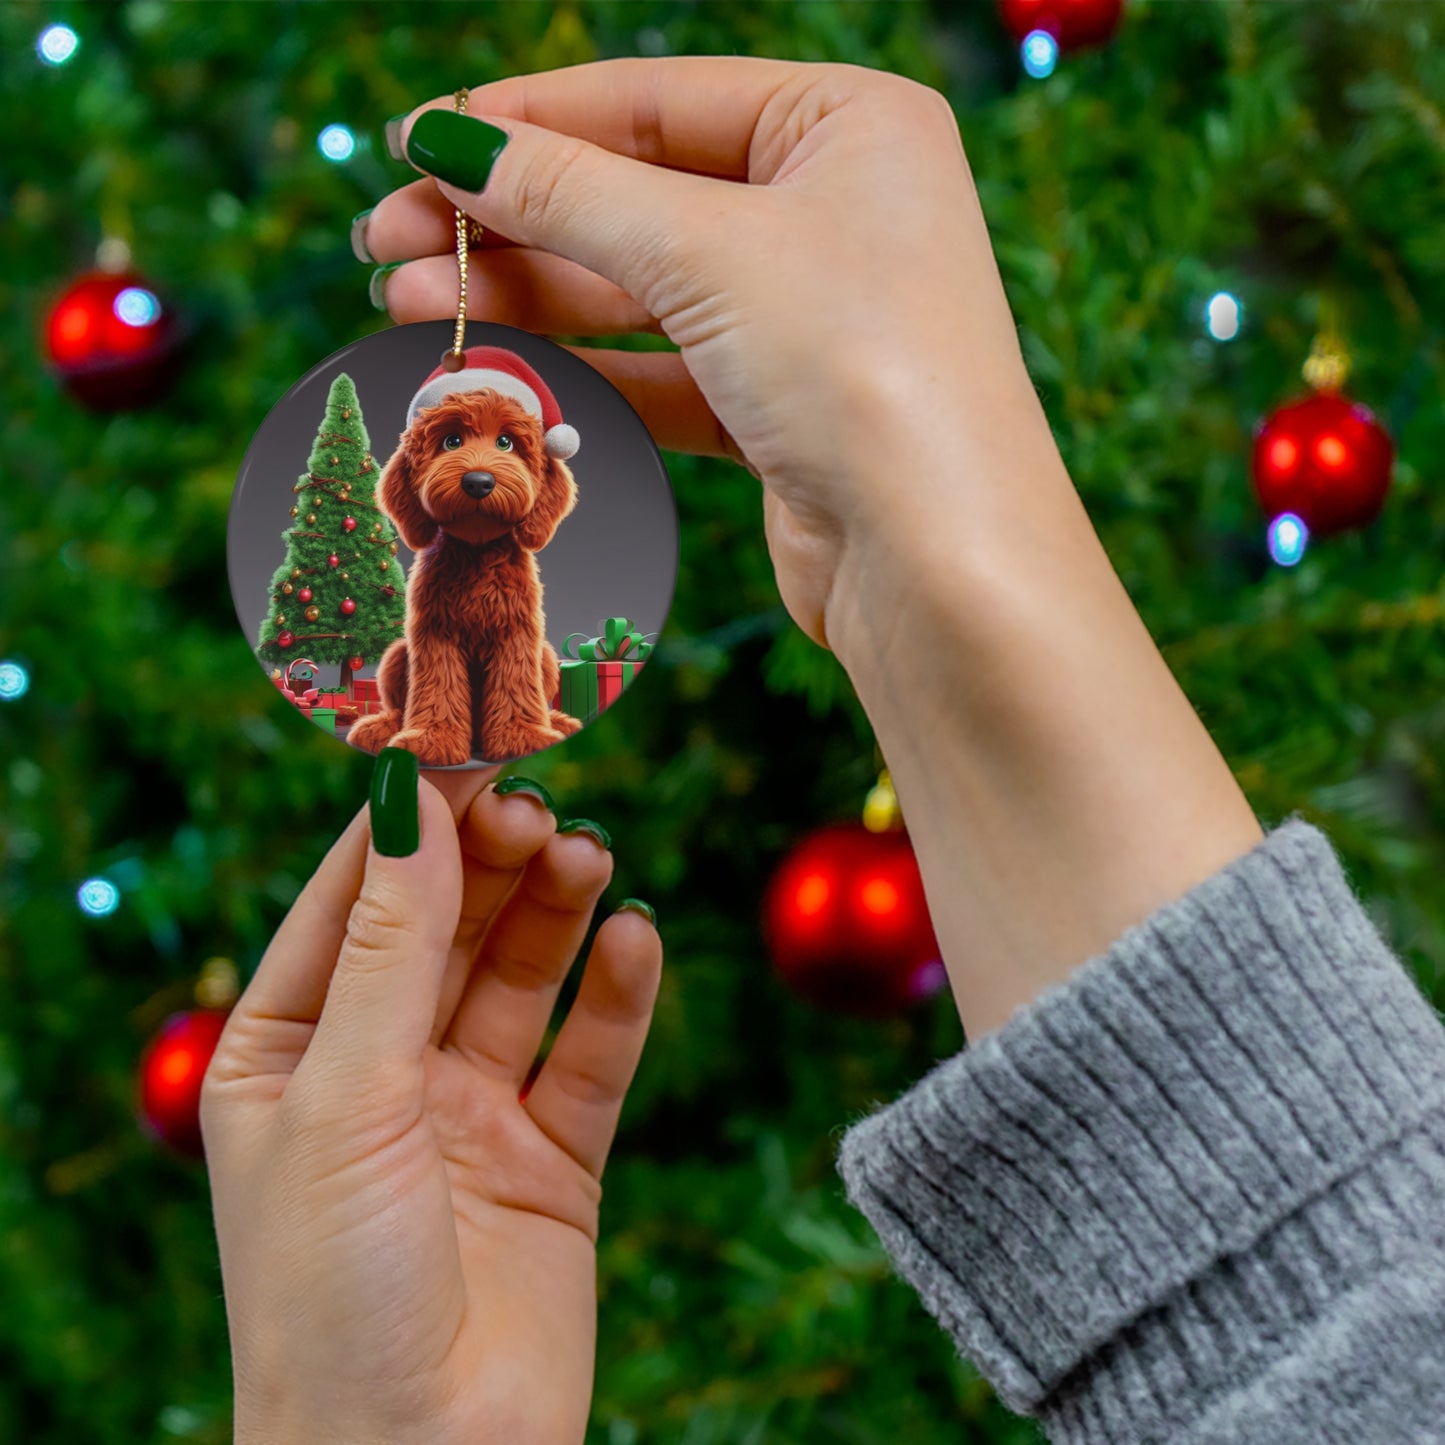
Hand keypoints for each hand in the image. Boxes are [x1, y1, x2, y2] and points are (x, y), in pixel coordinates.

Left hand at [201, 761, 661, 1444]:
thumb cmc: (331, 1292)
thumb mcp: (346, 1095)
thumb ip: (392, 945)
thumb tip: (414, 799)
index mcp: (289, 1053)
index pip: (353, 901)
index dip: (410, 822)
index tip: (468, 742)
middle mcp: (380, 1073)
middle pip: (447, 927)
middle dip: (491, 862)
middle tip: (540, 806)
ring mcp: (469, 1114)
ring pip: (522, 978)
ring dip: (556, 912)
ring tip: (589, 858)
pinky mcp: (552, 1160)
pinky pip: (591, 1056)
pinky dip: (617, 995)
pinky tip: (635, 940)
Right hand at [361, 60, 1262, 1040]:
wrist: (939, 562)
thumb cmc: (861, 369)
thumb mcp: (706, 252)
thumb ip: (570, 193)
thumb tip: (447, 142)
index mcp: (848, 126)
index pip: (656, 99)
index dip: (527, 122)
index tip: (416, 146)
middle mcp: (835, 211)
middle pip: (638, 197)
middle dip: (510, 221)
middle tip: (386, 241)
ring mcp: (810, 316)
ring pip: (641, 291)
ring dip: (528, 297)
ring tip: (408, 303)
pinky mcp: (784, 409)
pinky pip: (664, 370)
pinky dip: (584, 369)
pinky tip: (497, 367)